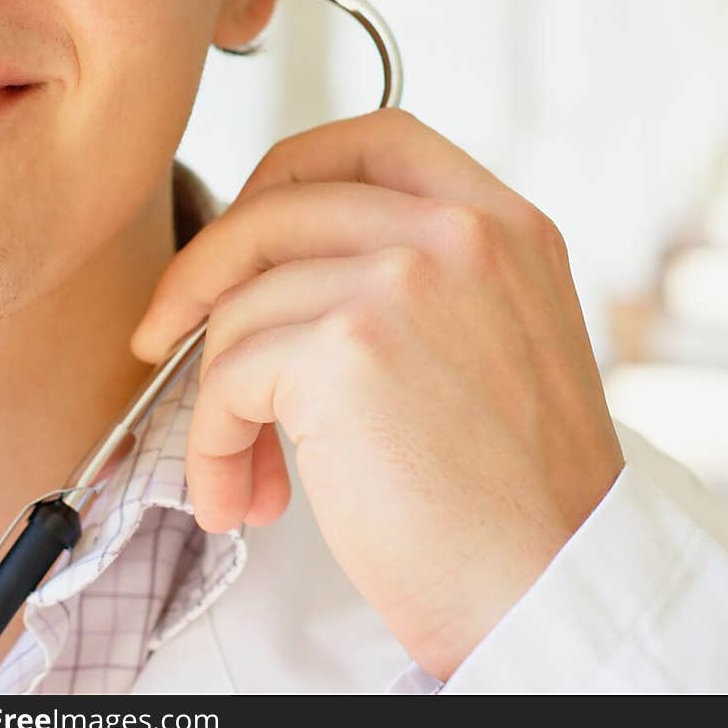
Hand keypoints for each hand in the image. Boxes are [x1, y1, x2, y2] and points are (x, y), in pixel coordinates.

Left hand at [130, 107, 623, 680]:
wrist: (558, 586)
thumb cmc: (519, 492)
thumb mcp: (503, 339)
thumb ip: (423, 277)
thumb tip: (280, 266)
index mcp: (504, 224)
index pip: (374, 142)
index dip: (289, 173)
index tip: (246, 230)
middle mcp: (459, 233)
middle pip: (282, 206)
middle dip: (205, 270)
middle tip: (169, 331)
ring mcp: (403, 281)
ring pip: (244, 301)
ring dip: (217, 394)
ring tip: (241, 469)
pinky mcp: (348, 349)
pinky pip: (228, 374)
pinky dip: (212, 442)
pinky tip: (239, 495)